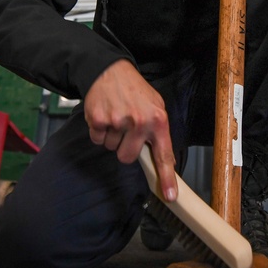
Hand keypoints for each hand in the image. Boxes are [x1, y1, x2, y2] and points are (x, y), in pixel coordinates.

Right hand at [84, 59, 177, 200]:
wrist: (110, 71)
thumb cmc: (135, 92)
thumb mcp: (156, 107)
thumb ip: (159, 133)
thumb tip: (165, 162)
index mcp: (158, 120)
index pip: (164, 155)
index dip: (166, 178)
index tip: (170, 196)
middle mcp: (139, 122)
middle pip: (128, 158)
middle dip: (125, 148)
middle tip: (126, 130)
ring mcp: (118, 122)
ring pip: (111, 149)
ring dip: (112, 137)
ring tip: (116, 117)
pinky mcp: (98, 120)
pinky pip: (97, 140)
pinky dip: (99, 131)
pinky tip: (105, 116)